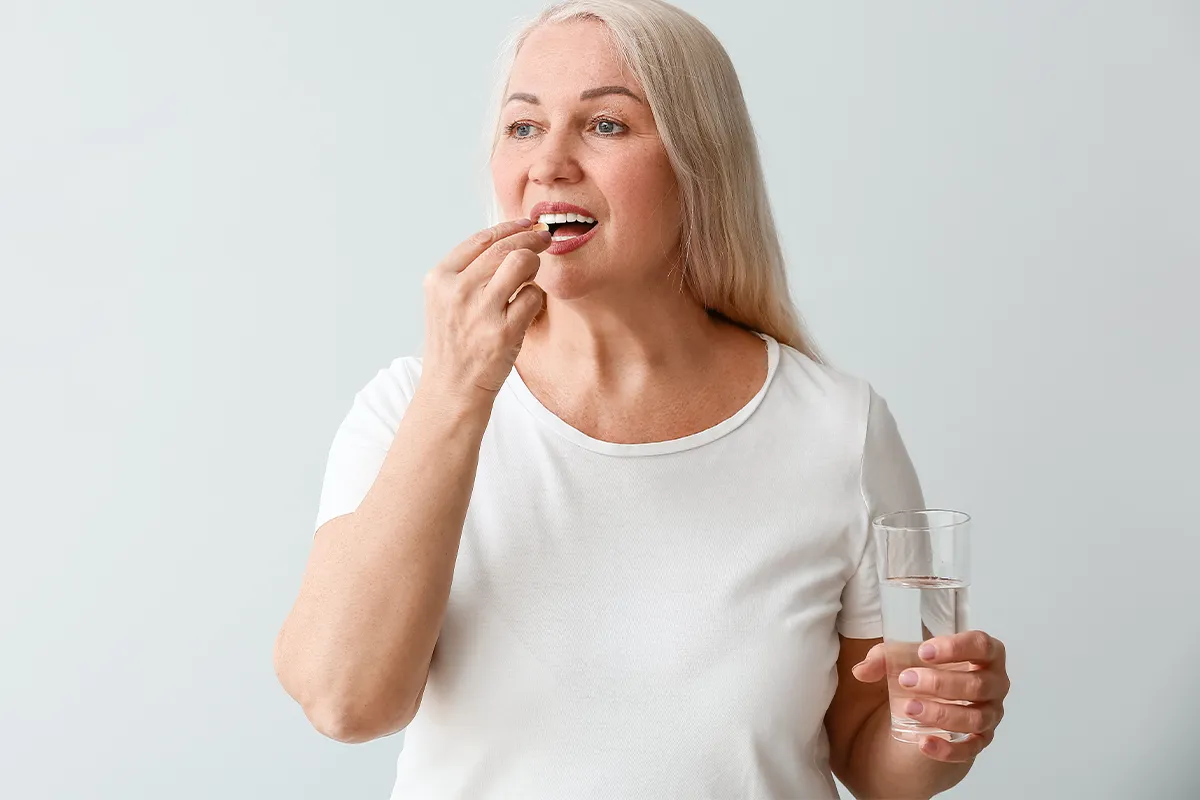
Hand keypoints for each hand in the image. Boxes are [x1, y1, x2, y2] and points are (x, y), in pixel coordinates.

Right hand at [421, 219, 550, 398]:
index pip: (480, 240)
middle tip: (545, 239)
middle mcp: (458, 291)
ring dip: (535, 265)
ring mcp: (481, 311)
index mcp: (440, 279)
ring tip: (532, 276)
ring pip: (522, 264)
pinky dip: (536, 298)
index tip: (526, 224)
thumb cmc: (454, 343)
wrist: (450, 388)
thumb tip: (508, 237)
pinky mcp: (504, 332)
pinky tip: (528, 307)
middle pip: (505, 247)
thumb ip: (468, 271)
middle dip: (531, 238)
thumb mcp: (445, 301)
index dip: (509, 227)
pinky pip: (534, 297)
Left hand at [852, 630, 1008, 762]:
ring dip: (942, 714)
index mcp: (983, 653)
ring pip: (975, 717)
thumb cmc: (927, 668)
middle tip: (906, 680)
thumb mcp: (904, 657)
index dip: (956, 647)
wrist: (933, 700)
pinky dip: (948, 749)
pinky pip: (970, 749)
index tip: (924, 652)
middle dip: (941, 683)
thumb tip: (861, 670)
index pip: (982, 645)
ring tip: (908, 709)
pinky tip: (923, 744)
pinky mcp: (980, 740)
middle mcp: (994, 684)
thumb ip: (883, 658)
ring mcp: (990, 713)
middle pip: (978, 684)